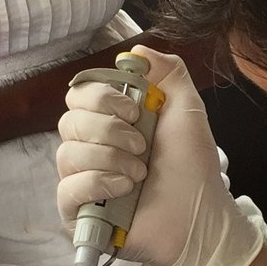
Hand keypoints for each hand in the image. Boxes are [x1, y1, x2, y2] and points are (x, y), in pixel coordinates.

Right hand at [55, 45, 264, 265]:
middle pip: (68, 121)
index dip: (101, 97)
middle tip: (142, 146)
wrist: (200, 215)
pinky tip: (125, 189)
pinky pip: (66, 188)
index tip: (134, 109)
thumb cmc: (193, 166)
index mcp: (110, 122)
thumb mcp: (187, 108)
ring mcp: (83, 181)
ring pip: (67, 153)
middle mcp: (92, 148)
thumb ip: (167, 71)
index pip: (78, 95)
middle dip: (110, 130)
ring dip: (110, 159)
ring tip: (141, 173)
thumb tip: (136, 50)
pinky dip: (97, 183)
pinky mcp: (79, 212)